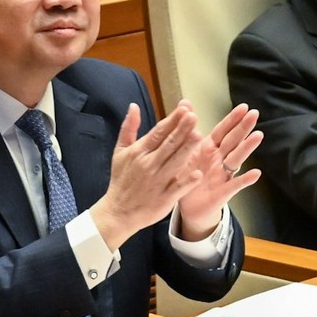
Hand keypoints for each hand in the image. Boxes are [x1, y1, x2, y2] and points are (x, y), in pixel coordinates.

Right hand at [87, 102, 204, 250]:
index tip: (184, 109)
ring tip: (199, 135)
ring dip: (187, 149)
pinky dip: (187, 181)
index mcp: (139, 152)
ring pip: (175, 163)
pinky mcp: (164, 199)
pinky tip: (198, 173)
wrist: (118, 211)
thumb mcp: (120, 151)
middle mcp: (148, 165)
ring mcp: (157, 182)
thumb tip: (133, 106)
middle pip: (168, 144)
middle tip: (194, 117)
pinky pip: (177, 188)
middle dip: (182, 130)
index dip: (172, 120)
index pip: (158, 132)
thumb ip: (128, 128)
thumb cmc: (121, 180)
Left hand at [174, 103, 262, 240]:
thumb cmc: (188, 177)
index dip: (232, 120)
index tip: (244, 107)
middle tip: (254, 114)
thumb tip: (185, 102)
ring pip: (236, 159)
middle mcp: (219, 160)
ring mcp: (223, 175)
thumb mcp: (184, 152)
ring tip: (258, 136)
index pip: (222, 131)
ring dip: (247, 148)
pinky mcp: (223, 192)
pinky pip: (234, 185)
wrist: (187, 208)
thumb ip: (187, 128)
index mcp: (209, 149)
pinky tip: (255, 173)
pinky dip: (245, 180)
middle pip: (233, 141)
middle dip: (243, 128)